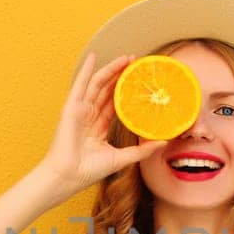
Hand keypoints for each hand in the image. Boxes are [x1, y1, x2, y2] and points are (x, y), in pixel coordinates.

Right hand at [35, 52, 169, 198]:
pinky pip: (80, 84)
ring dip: (111, 69)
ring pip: (98, 84)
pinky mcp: (71, 107)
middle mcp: (89, 115)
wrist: (69, 176)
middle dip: (121, 75)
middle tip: (136, 62)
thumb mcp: (122, 157)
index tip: (140, 81)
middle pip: (107, 90)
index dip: (126, 91)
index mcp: (99, 126)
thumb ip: (142, 150)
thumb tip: (163, 142)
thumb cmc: (89, 170)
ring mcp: (80, 110)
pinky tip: (94, 57)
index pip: (115, 103)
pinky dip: (86, 70)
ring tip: (126, 58)